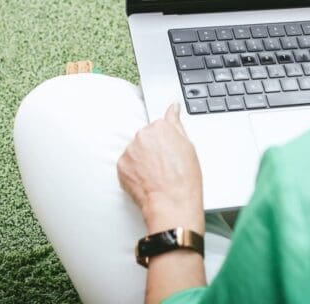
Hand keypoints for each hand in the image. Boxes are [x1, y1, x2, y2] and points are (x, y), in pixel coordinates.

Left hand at [117, 103, 204, 233]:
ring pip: (135, 151)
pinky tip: (147, 180)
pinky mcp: (121, 166)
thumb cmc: (184, 178)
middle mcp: (142, 135)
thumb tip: (173, 107)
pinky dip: (135, 172)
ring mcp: (129, 151)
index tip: (170, 154)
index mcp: (159, 127)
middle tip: (165, 166)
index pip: (159, 127)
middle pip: (145, 138)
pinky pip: (127, 165)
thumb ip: (176, 122)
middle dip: (153, 149)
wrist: (172, 203)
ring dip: (142, 160)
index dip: (166, 142)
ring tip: (156, 175)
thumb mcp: (188, 145)